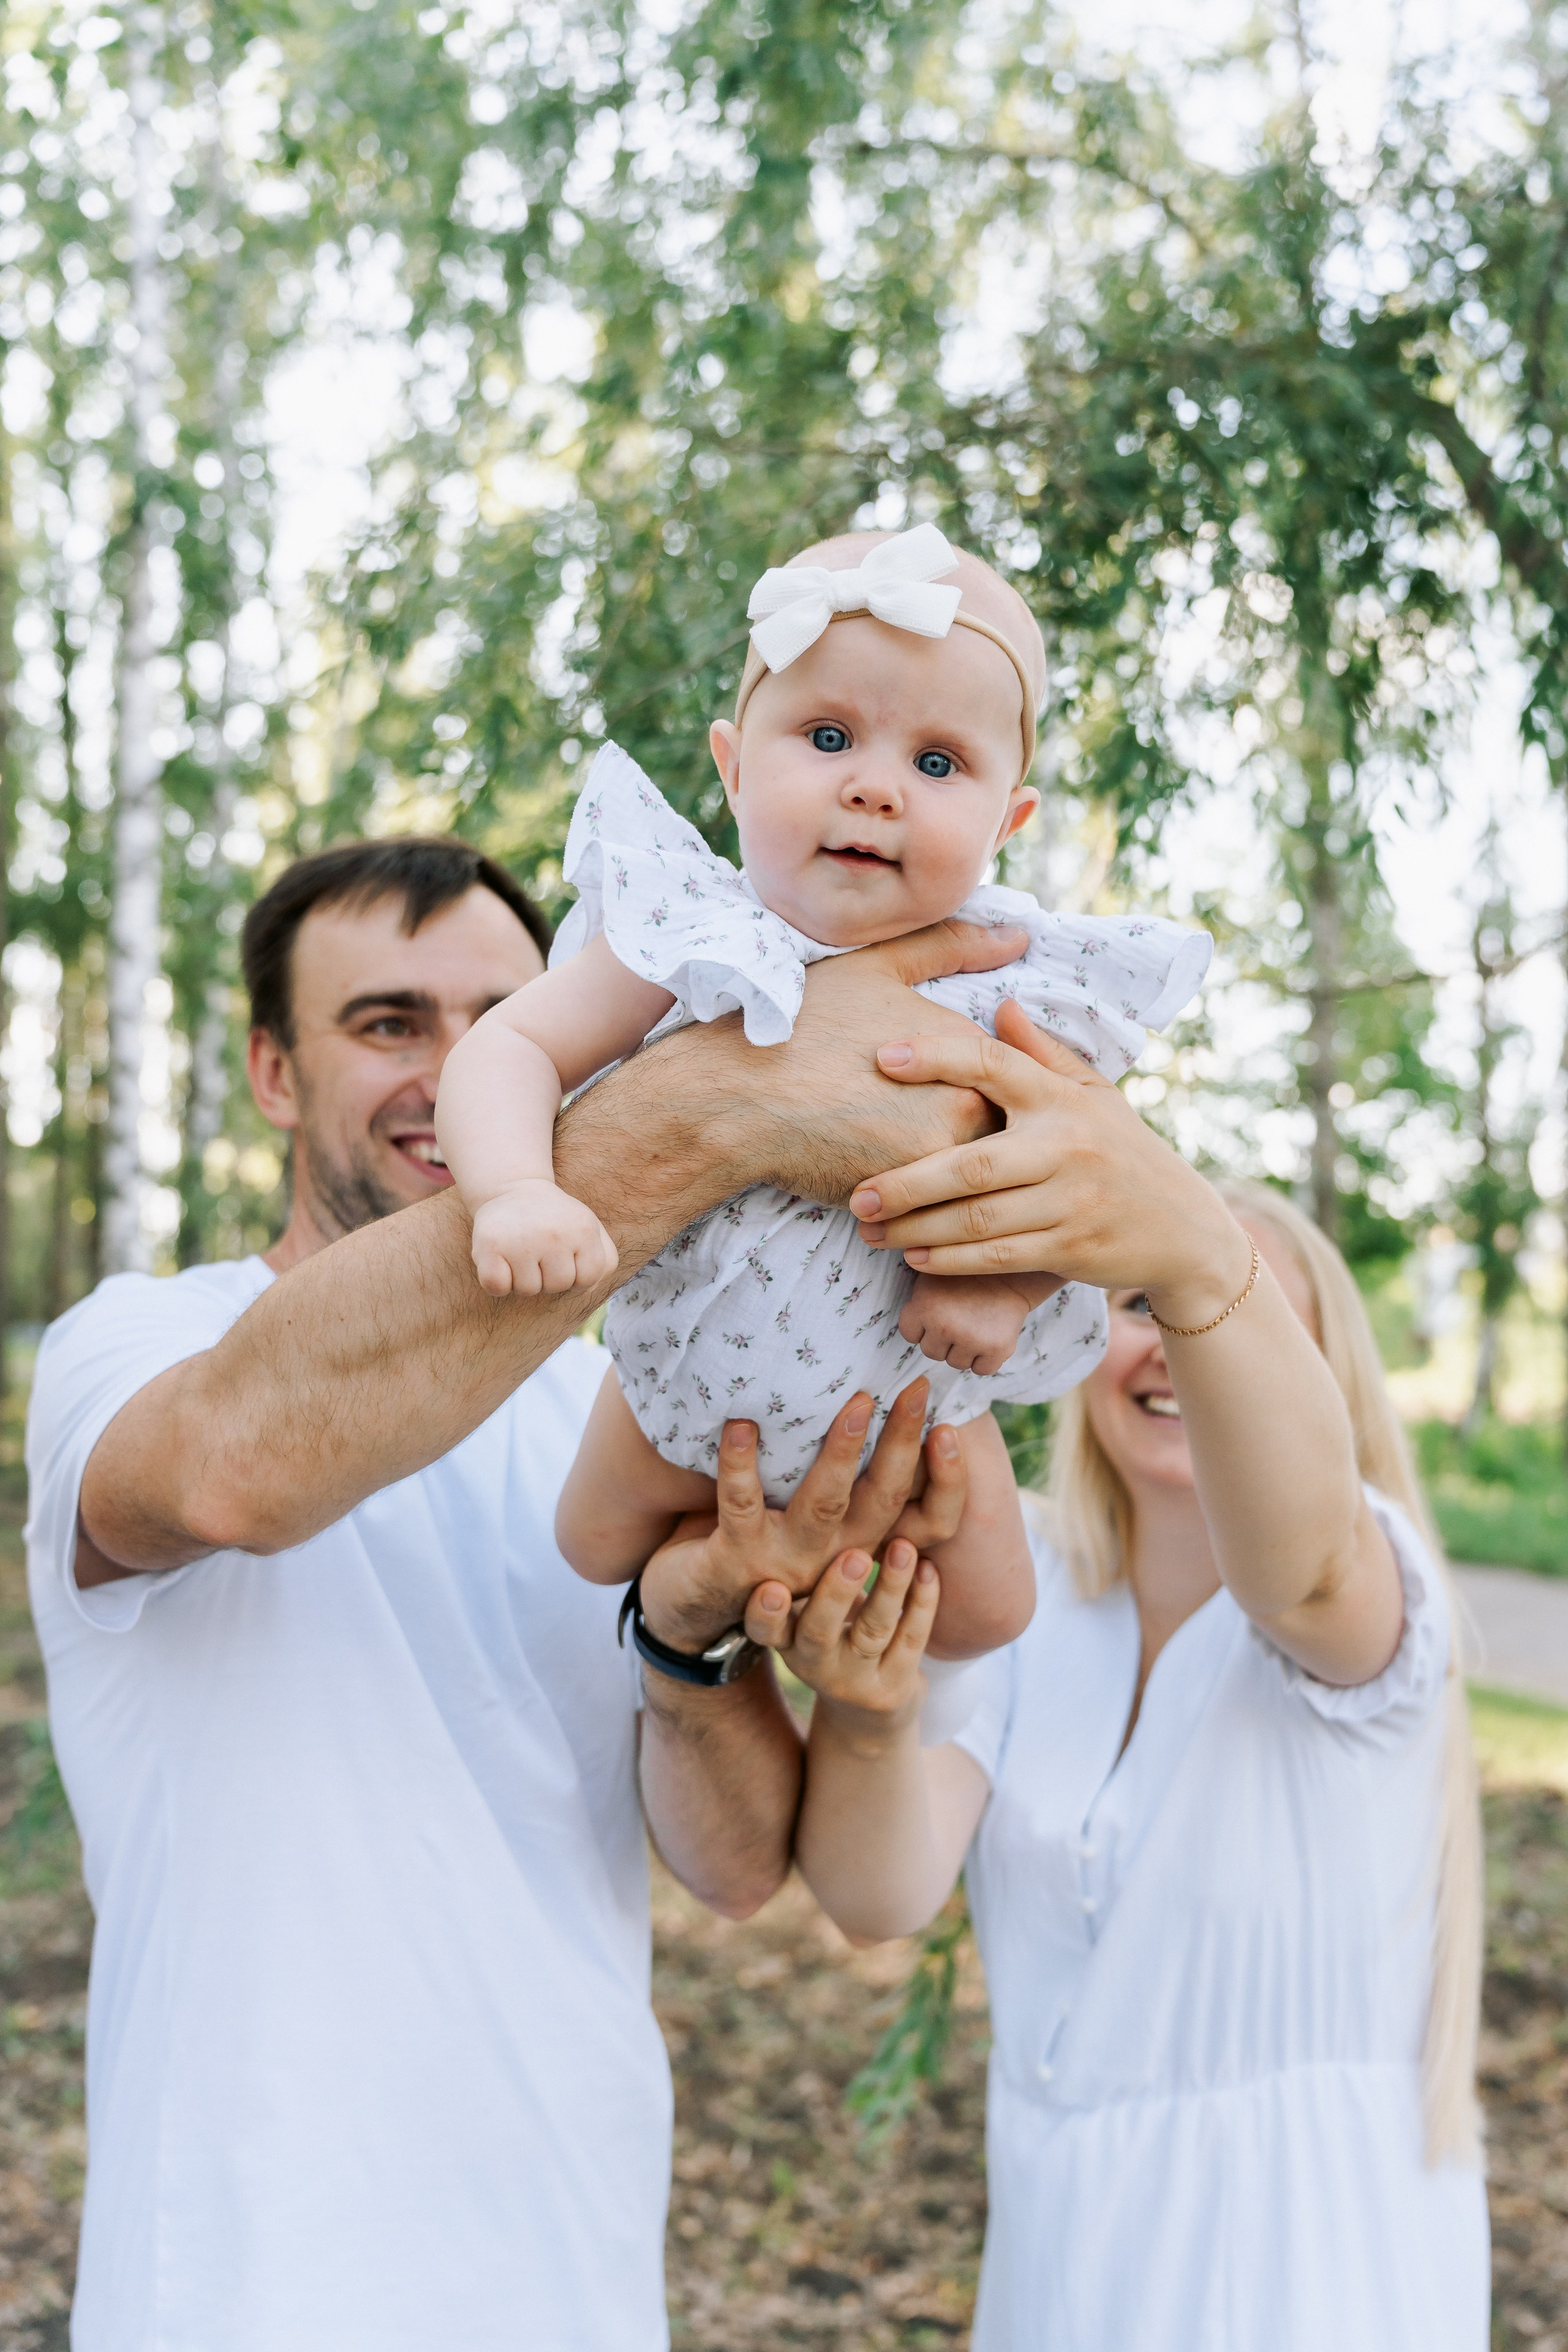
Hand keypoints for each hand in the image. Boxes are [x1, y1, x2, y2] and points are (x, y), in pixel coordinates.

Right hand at [470, 1179, 618, 1296]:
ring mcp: (521, 1240)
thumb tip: (585, 1289)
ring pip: (527, 1290)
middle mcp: (555, 1234)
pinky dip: (497, 1283)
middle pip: (557, 1286)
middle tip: (539, 1252)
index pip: (588, 1280)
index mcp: (584, 1229)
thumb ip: (605, 1261)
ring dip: (522, 1279)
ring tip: (521, 1253)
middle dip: (548, 1277)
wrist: (513, 1189)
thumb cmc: (556, 1219)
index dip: (576, 1277)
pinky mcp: (490, 1245)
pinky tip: (501, 1261)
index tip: (565, 1259)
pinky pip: (497, 1287)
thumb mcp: (590, 1229)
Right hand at [633, 919, 1026, 1212]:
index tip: (929, 1091)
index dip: (970, 1088)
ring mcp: (942, 1155)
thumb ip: (951, 947)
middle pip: (997, 1131)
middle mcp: (969, 1101)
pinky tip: (876, 1174)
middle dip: (965, 1132)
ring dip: (949, 1171)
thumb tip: (1017, 935)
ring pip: (971, 1173)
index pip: (1006, 1079)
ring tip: (892, 1154)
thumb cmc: (800, 1024)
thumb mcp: (874, 968)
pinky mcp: (911, 1198)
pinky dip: (920, 1199)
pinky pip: (936, 1206)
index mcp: (967, 1047)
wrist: (736, 1096)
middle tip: (908, 1125)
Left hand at [637, 1378, 968, 1653]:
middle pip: (882, 1499)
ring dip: (840, 1455)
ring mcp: (784, 1561)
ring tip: (856, 1405)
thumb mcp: (814, 1524)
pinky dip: (739, 1465)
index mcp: (860, 1543)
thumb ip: (845, 1482)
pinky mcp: (734, 1559)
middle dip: (902, 1442)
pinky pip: (740, 1505)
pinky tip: (740, 1426)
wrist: (693, 1615)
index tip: (953, 1423)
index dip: (949, 1478)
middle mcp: (833, 1556)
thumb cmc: (761, 1545)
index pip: (928, 1519)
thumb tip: (875, 1400)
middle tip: (916, 1390)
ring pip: (821, 1505)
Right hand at [771, 1538, 938, 1733]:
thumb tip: (807, 1492)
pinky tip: (929, 1569)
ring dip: (891, 1586)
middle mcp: (813, 1664)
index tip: (770, 1588)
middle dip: (837, 1593)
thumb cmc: (833, 1631)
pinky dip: (922, 1602)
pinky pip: (911, 1640)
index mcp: (785, 1640)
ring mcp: (855, 1681)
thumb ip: (807, 1567)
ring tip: (904, 1548)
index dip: (764, 1613)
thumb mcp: (810, 1608)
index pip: (765, 1629)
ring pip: (873, 1631)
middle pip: (820, 1631)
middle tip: (854, 1556)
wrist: (867, 1712)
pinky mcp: (894, 1687)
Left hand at [850, 1000, 1249, 1330]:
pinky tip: (914, 1257)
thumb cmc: (1122, 1151)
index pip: (993, 1065)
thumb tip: (1000, 1005)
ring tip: (870, 1230)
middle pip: (970, 1164)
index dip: (936, 1056)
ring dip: (916, 1229)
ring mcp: (1070, 1201)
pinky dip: (951, 1261)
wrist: (1183, 1227)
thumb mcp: (1094, 1094)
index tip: (882, 1057)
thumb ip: (1042, 1054)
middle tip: (855, 1193)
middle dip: (905, 1182)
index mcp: (1063, 1098)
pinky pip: (997, 1256)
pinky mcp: (1071, 1248)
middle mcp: (1066, 1146)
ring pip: (977, 1219)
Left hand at [899, 1271, 1038, 1375]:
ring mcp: (972, 1339)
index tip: (938, 1311)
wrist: (1015, 1269)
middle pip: (931, 1352)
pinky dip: (985, 1359)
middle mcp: (944, 1325)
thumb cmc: (967, 1271)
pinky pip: (981, 1370)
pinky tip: (989, 1336)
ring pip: (955, 1363)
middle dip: (942, 1339)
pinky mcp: (998, 1349)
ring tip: (975, 1323)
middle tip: (960, 1316)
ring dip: (963, 1349)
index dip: (923, 1324)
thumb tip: (902, 1299)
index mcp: (924, 1305)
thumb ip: (916, 1294)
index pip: (910, 1335)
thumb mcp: (932, 1270)